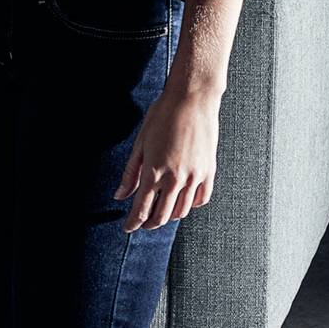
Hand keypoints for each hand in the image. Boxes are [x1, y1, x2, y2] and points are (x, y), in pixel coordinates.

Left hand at [113, 87, 220, 231]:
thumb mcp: (139, 145)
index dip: (133, 223)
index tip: (127, 228)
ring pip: (182, 211)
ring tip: (161, 212)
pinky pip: (201, 198)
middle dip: (149, 223)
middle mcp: (175, 179)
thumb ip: (130, 174)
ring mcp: (195, 176)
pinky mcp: (209, 170)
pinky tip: (182, 201)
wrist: (193, 99)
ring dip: (169, 216)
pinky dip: (190, 205)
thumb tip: (120, 196)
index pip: (141, 210)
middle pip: (161, 216)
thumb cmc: (162, 117)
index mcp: (154, 173)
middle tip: (142, 223)